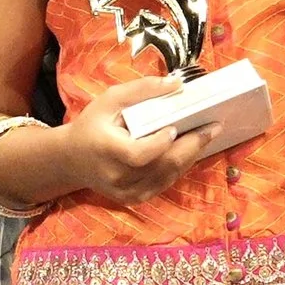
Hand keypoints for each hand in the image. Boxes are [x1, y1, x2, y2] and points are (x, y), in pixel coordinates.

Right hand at [55, 77, 224, 206]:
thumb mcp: (110, 100)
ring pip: (168, 177)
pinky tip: (190, 150)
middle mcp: (117, 177)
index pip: (140, 154)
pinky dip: (179, 167)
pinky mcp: (133, 199)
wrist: (71, 160)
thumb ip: (143, 90)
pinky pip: (164, 184)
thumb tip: (178, 84)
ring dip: (190, 156)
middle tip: (213, 127)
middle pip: (162, 166)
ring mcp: (126, 192)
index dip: (161, 143)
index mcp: (107, 151)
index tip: (176, 127)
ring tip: (207, 135)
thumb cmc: (92, 125)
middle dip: (192, 146)